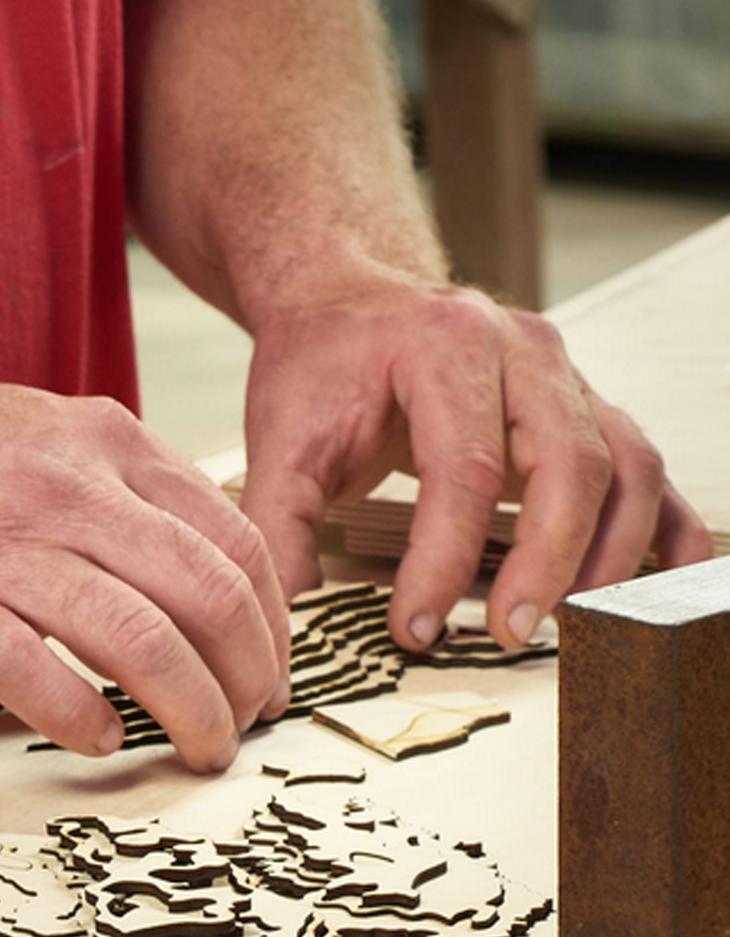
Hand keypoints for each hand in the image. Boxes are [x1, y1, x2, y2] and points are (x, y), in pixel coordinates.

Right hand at [0, 375, 290, 773]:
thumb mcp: (20, 437)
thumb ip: (100, 490)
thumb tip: (170, 565)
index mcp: (97, 441)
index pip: (231, 538)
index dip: (271, 621)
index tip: (268, 670)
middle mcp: (64, 487)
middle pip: (209, 594)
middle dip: (249, 676)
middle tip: (249, 725)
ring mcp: (2, 546)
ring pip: (144, 640)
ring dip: (190, 710)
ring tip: (199, 750)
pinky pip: (42, 674)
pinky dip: (86, 718)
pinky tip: (97, 742)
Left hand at [238, 267, 715, 648]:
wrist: (349, 304)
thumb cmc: (321, 367)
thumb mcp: (279, 442)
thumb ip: (278, 528)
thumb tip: (288, 619)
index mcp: (446, 347)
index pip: (464, 468)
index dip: (444, 560)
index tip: (416, 627)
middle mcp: (524, 352)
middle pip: (569, 462)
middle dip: (547, 560)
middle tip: (509, 632)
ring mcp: (566, 378)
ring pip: (624, 466)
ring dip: (608, 553)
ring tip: (564, 623)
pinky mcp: (584, 409)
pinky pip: (645, 468)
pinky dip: (659, 527)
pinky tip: (653, 581)